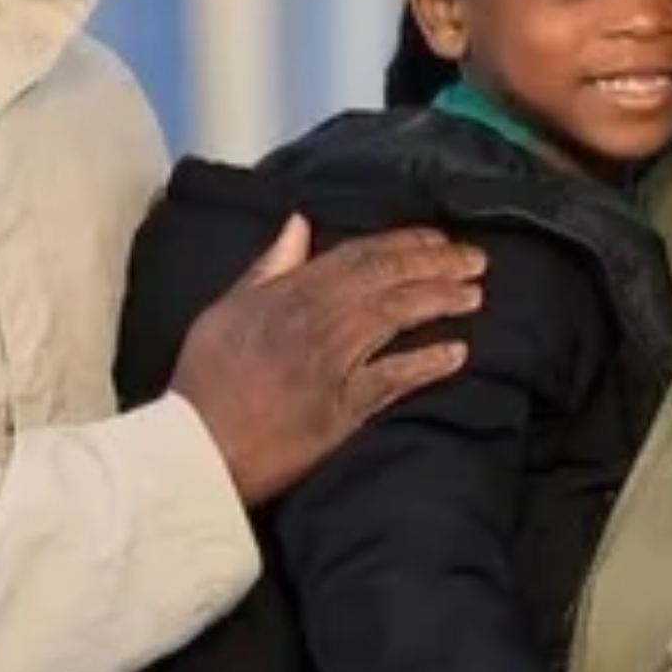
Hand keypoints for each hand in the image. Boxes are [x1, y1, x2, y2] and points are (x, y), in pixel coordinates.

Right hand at [166, 216, 483, 507]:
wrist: (196, 448)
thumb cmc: (204, 382)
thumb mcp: (225, 310)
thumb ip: (268, 267)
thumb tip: (299, 224)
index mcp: (291, 291)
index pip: (361, 253)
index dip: (405, 242)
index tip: (436, 238)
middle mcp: (319, 318)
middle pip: (390, 278)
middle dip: (438, 263)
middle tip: (475, 259)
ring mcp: (334, 362)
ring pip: (399, 316)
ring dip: (441, 300)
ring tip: (475, 295)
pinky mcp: (343, 408)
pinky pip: (395, 378)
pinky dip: (427, 363)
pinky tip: (456, 353)